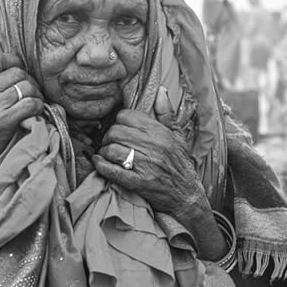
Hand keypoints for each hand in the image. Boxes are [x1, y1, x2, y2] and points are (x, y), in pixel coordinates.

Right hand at [0, 52, 43, 176]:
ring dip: (36, 95)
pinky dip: (38, 107)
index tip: (19, 73)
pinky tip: (35, 114)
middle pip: (17, 72)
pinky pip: (31, 104)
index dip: (13, 61)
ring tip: (34, 104)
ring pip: (27, 87)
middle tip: (31, 94)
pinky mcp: (3, 121)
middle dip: (30, 82)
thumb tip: (16, 67)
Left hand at [93, 88, 205, 219]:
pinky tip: (99, 162)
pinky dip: (101, 166)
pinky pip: (112, 170)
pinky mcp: (139, 183)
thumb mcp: (178, 136)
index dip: (119, 121)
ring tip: (107, 155)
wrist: (187, 195)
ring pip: (111, 150)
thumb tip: (160, 91)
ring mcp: (145, 165)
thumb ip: (166, 113)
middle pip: (115, 132)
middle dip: (109, 137)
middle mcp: (153, 146)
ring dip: (105, 152)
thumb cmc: (181, 164)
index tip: (120, 129)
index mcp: (160, 132)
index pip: (126, 116)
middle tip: (111, 143)